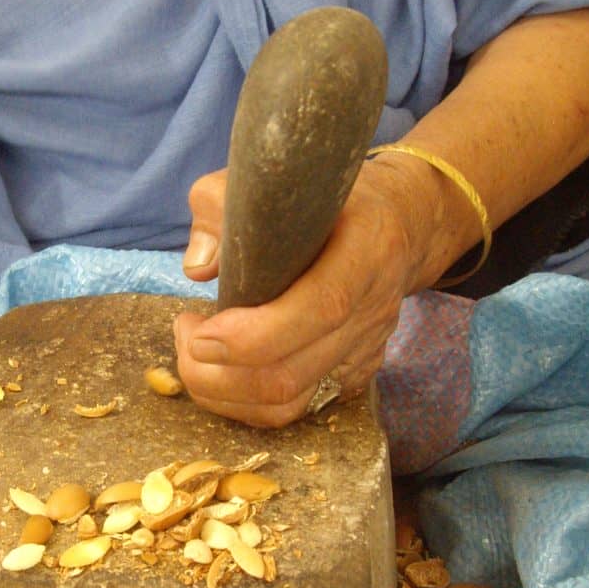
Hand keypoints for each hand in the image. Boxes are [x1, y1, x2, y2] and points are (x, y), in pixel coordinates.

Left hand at [174, 161, 423, 426]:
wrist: (402, 222)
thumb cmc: (325, 197)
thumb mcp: (273, 177)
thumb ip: (224, 206)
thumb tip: (199, 267)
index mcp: (365, 249)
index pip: (320, 309)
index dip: (252, 334)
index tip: (200, 328)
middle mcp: (372, 308)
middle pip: (291, 374)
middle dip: (216, 372)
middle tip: (186, 336)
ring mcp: (367, 348)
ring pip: (289, 404)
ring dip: (223, 393)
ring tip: (195, 354)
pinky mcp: (356, 373)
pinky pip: (296, 409)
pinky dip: (245, 402)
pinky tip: (223, 368)